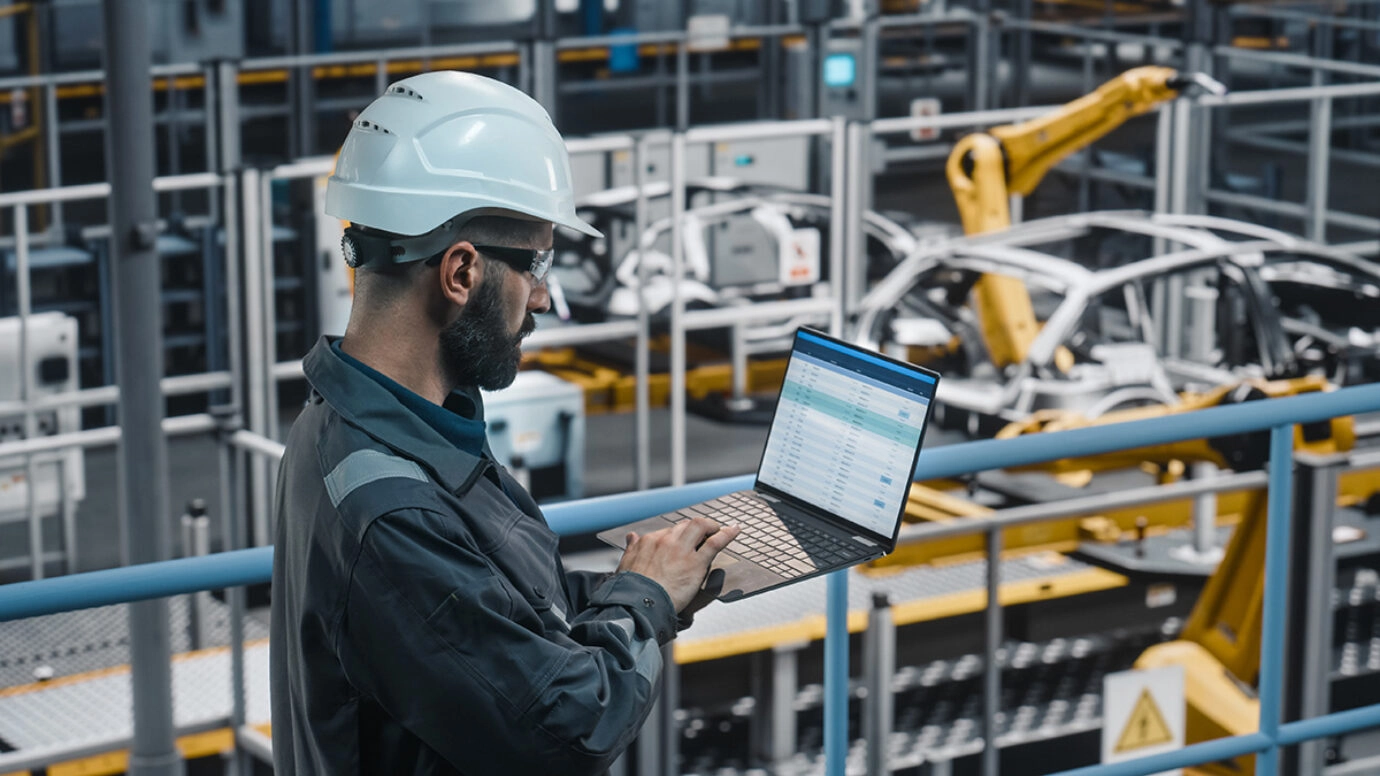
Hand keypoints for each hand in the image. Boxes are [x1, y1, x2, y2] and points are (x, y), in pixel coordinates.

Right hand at [616, 517, 739, 612]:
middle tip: (705, 532)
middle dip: (696, 527)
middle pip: (685, 525)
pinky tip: (734, 531)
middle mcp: (666, 540)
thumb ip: (631, 549)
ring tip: (718, 529)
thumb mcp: (625, 564)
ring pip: (700, 526)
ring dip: (711, 526)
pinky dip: (727, 534)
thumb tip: (632, 537)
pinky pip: (714, 542)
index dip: (680, 534)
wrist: (638, 603)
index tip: (685, 538)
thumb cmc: (631, 590)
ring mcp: (682, 550)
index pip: (669, 531)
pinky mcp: (696, 562)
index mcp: (649, 542)